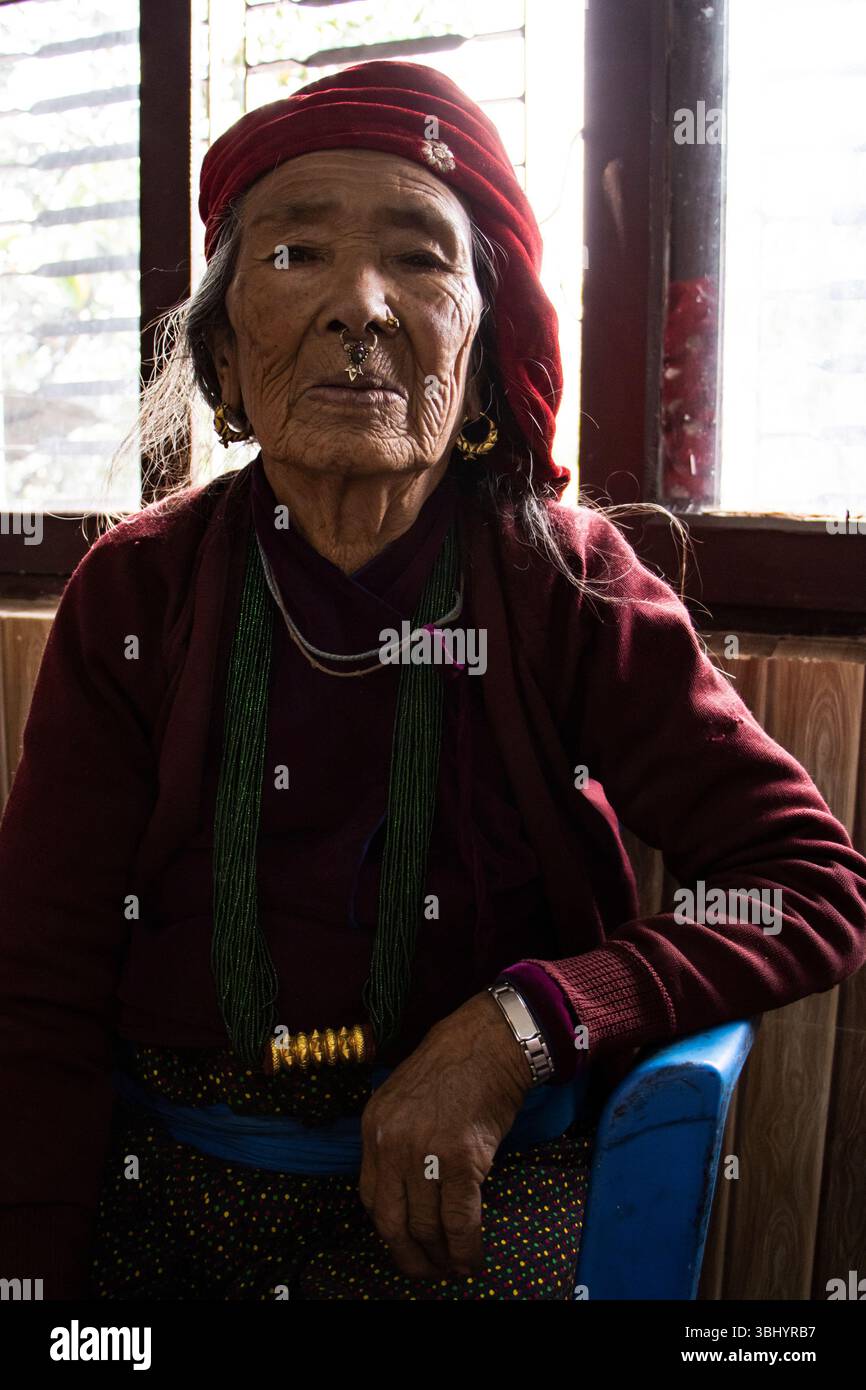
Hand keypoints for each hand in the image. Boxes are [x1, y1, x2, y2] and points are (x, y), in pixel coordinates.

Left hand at [358, 989, 533, 1279]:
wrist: (490, 1040)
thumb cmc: (455, 1065)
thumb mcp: (405, 1097)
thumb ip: (399, 1139)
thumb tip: (409, 1187)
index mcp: (373, 1126)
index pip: (370, 1196)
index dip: (389, 1228)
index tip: (404, 1244)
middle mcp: (391, 1142)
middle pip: (391, 1220)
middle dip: (408, 1255)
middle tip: (426, 1271)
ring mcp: (424, 1151)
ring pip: (426, 1226)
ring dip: (441, 1256)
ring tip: (454, 1267)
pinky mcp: (461, 1159)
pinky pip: (460, 1220)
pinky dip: (466, 1247)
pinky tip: (473, 1259)